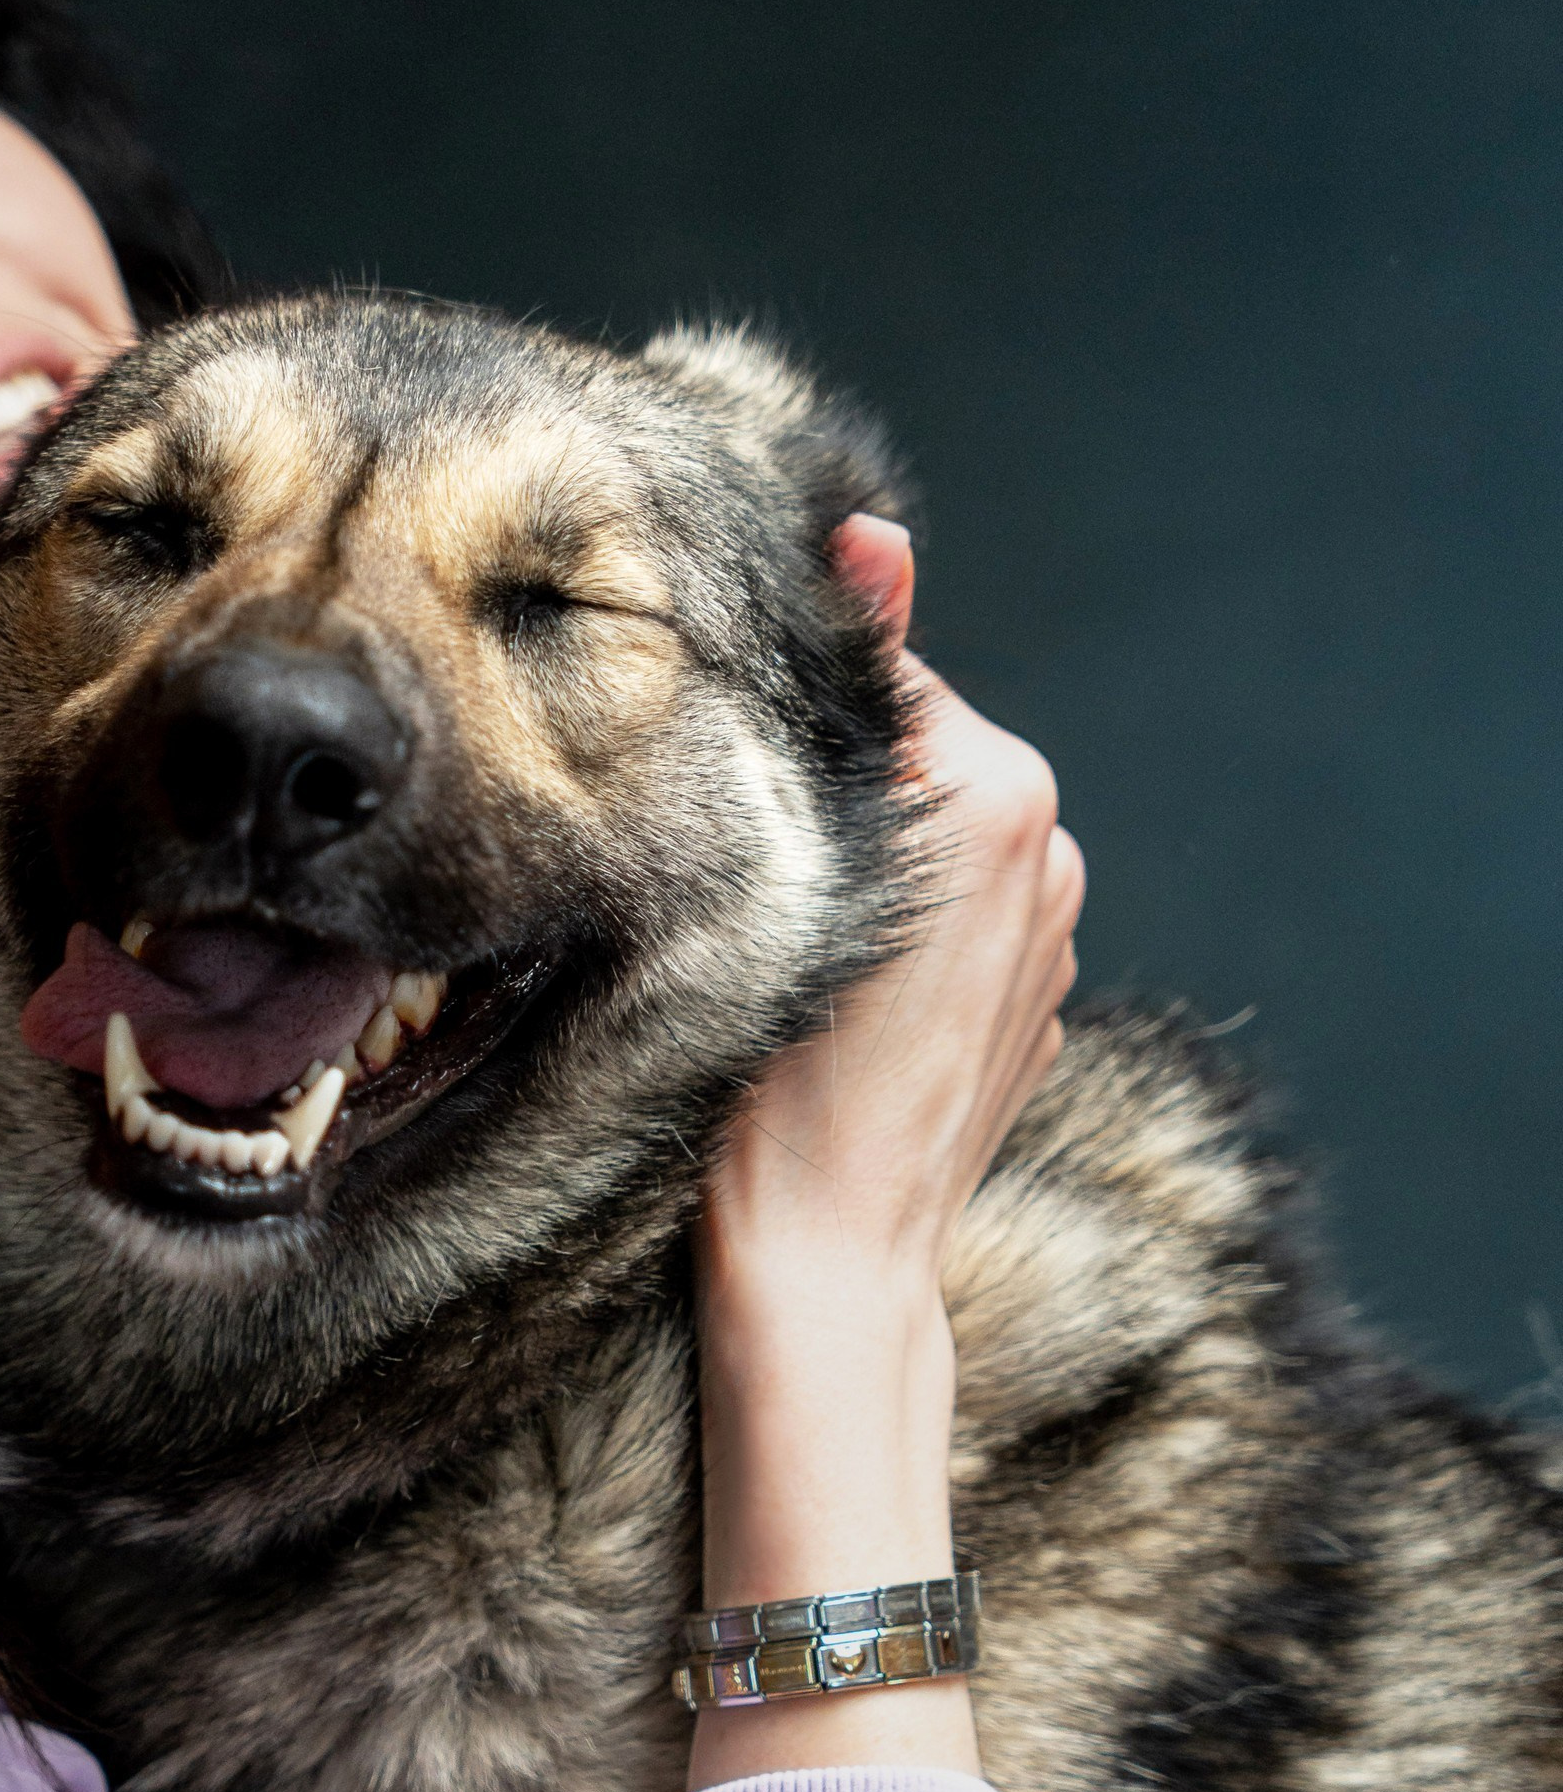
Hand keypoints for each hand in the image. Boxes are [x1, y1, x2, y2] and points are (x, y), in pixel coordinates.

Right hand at [701, 515, 1082, 1309]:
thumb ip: (855, 682)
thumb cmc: (779, 1081)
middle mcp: (1050, 854)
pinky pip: (956, 926)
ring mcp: (1053, 937)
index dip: (795, 716)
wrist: (825, 1258)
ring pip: (935, 844)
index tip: (738, 769)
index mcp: (1000, 795)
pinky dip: (901, 939)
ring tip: (793, 947)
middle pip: (919, 760)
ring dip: (870, 867)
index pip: (887, 680)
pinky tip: (844, 1006)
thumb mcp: (795, 857)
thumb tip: (874, 533)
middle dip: (842, 797)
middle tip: (754, 875)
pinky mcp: (1036, 1004)